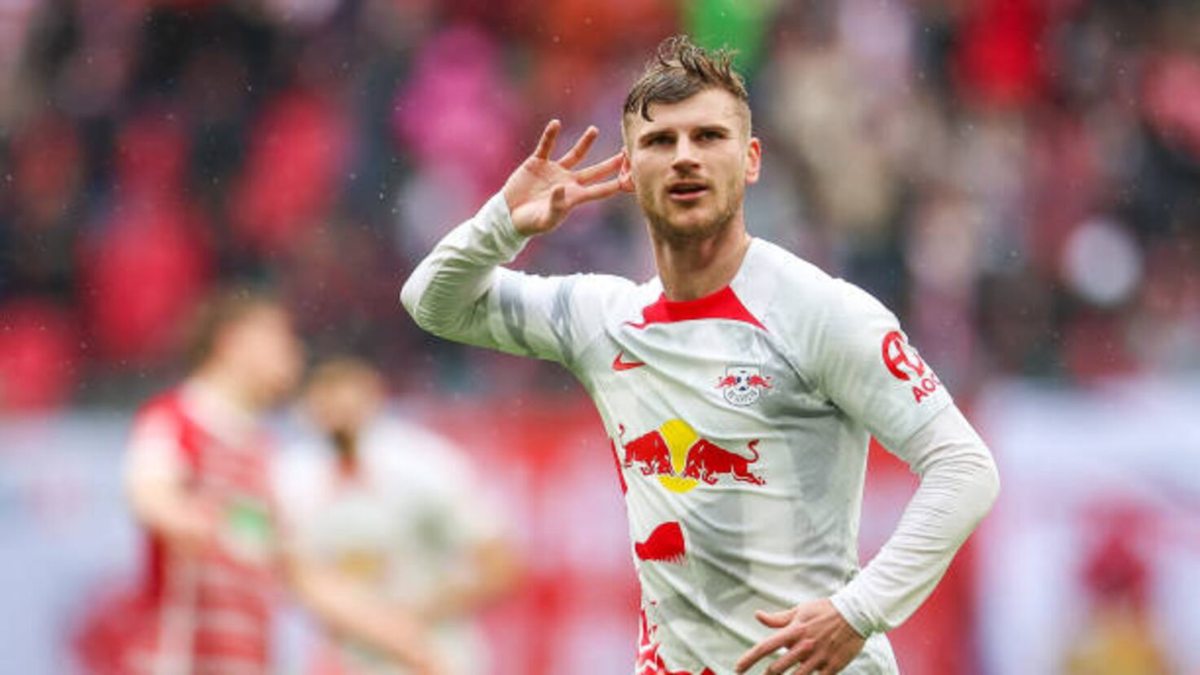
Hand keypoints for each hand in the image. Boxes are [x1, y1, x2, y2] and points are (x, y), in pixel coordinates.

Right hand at [502, 120, 623, 236]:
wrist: (509, 215)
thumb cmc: (531, 223)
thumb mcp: (545, 218)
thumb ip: (556, 204)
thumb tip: (561, 187)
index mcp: (574, 197)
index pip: (600, 191)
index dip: (614, 185)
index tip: (630, 179)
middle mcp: (569, 182)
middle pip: (595, 171)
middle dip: (611, 163)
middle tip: (626, 152)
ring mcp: (554, 171)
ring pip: (575, 155)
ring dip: (585, 143)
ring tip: (594, 130)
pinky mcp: (538, 163)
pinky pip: (546, 147)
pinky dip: (549, 136)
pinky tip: (555, 123)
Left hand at [735, 599, 865, 674]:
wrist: (856, 614)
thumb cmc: (825, 611)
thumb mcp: (800, 610)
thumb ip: (778, 618)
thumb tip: (758, 615)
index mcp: (794, 631)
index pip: (765, 647)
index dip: (749, 659)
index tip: (738, 668)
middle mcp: (804, 646)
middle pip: (777, 668)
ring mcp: (818, 658)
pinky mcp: (832, 667)